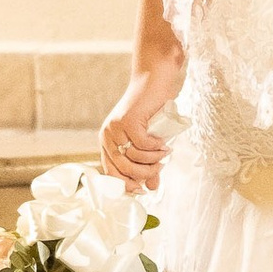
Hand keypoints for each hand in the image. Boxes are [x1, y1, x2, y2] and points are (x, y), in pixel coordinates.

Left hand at [99, 52, 180, 189]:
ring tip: (165, 153)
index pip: (111, 173)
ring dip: (153, 160)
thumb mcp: (148, 142)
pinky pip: (142, 144)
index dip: (127, 185)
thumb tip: (152, 187)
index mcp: (107, 142)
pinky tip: (163, 143)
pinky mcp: (128, 120)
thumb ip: (148, 164)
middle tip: (161, 167)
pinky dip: (155, 148)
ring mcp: (116, 128)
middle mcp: (107, 136)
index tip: (143, 190)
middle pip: (124, 169)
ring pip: (134, 158)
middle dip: (145, 174)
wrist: (153, 81)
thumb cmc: (151, 110)